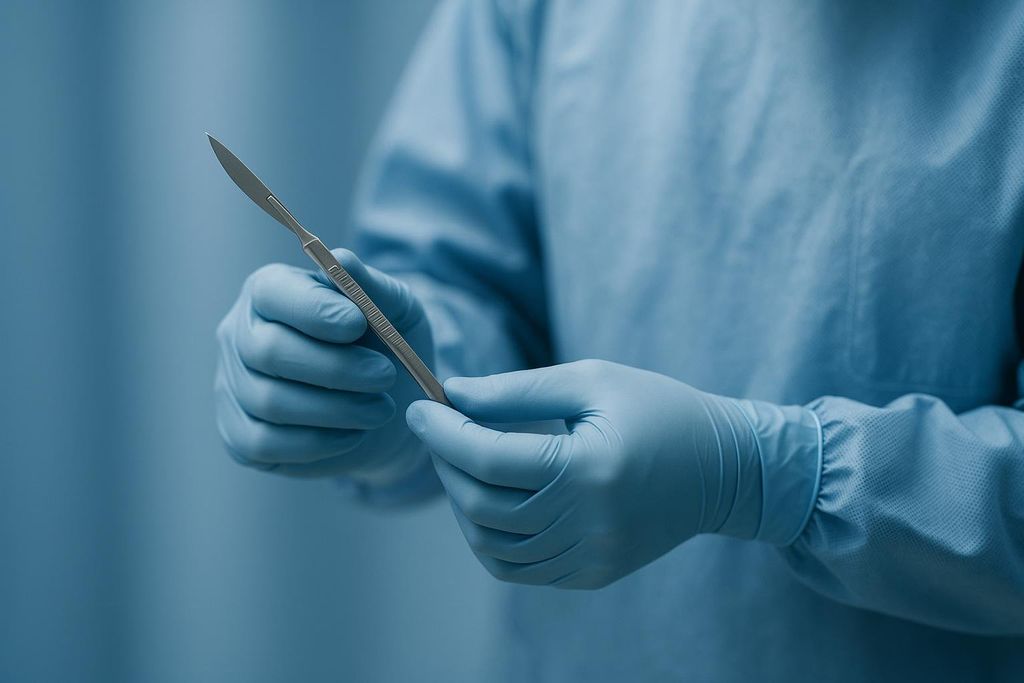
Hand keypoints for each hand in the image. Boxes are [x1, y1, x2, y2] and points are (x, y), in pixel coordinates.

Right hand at [215, 248, 435, 480]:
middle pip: (269, 350)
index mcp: (270, 291)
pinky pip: (264, 443)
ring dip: (336, 409)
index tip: (359, 324)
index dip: (315, 310)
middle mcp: (240, 334)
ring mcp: (233, 386)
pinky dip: (317, 443)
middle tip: (385, 375)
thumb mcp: (396, 310)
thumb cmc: (388, 346)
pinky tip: (353, 433)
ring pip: (270, 401)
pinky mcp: (239, 435)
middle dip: (336, 367)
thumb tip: (340, 259)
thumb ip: (371, 286)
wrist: (391, 406)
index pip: (272, 293)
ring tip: (381, 409)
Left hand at [407, 360, 815, 588]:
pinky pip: (519, 570)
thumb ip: (516, 391)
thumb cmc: (657, 408)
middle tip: (436, 431)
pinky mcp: (593, 574)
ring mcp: (591, 557)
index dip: (442, 432)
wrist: (724, 468)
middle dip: (445, 464)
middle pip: (483, 505)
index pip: (489, 459)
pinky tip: (488, 503)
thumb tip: (453, 393)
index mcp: (590, 468)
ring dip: (461, 504)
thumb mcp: (590, 380)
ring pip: (492, 546)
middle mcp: (589, 523)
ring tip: (460, 464)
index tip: (418, 407)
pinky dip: (489, 539)